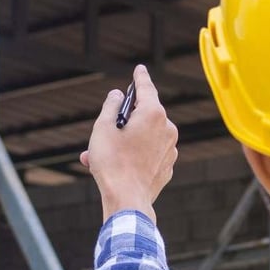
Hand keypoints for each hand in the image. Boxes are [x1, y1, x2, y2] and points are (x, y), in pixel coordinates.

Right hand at [80, 64, 177, 222]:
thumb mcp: (103, 129)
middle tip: (103, 130)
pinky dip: (135, 154)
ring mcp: (170, 148)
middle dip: (122, 122)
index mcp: (154, 114)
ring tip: (99, 155)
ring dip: (125, 141)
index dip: (140, 77)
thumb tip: (118, 96)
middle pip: (144, 115)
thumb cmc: (113, 163)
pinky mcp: (168, 166)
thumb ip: (111, 107)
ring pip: (145, 137)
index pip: (146, 88)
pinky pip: (150, 153)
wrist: (128, 200)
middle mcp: (167, 128)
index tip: (139, 69)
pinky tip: (117, 166)